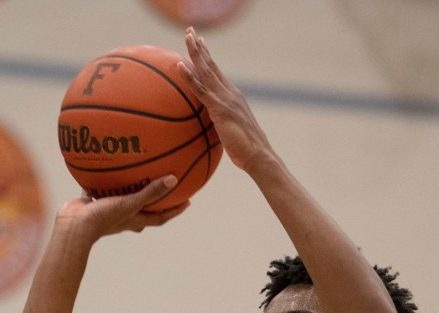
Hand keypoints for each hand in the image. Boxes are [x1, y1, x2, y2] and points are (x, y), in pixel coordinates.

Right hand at [55, 176, 187, 238]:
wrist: (74, 226)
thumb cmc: (104, 218)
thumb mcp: (131, 203)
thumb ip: (151, 192)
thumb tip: (174, 179)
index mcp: (135, 220)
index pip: (160, 217)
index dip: (174, 210)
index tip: (187, 202)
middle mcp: (124, 217)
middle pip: (143, 210)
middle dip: (153, 201)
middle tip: (163, 188)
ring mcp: (107, 211)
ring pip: (121, 200)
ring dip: (128, 190)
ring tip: (134, 174)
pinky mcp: (92, 205)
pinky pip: (98, 190)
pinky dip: (101, 181)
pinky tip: (102, 167)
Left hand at [179, 28, 273, 172]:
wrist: (258, 155)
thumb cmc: (246, 150)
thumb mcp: (231, 132)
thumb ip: (221, 123)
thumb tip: (213, 126)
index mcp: (233, 96)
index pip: (217, 73)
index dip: (208, 57)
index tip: (200, 43)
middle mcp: (230, 93)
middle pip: (211, 65)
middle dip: (200, 47)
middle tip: (190, 31)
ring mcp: (225, 99)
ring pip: (206, 71)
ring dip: (195, 52)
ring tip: (186, 37)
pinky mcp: (220, 109)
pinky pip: (201, 90)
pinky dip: (190, 77)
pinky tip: (180, 65)